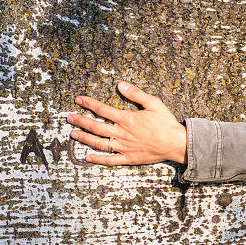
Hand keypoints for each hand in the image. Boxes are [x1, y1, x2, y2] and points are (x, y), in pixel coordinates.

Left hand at [67, 81, 187, 165]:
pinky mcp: (129, 158)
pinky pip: (110, 160)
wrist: (176, 143)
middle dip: (81, 121)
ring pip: (99, 143)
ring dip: (84, 138)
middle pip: (96, 127)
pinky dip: (97, 159)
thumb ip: (135, 93)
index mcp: (127, 119)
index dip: (89, 104)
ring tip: (73, 134)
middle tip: (69, 117)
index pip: (103, 109)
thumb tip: (120, 84)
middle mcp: (122, 133)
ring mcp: (124, 147)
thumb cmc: (166, 122)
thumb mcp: (153, 103)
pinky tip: (87, 157)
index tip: (78, 99)